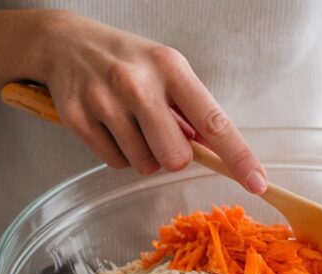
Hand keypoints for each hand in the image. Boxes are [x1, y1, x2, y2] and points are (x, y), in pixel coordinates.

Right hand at [36, 12, 266, 191]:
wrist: (64, 42)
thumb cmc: (128, 61)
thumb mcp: (166, 70)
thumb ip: (192, 109)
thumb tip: (217, 152)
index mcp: (171, 68)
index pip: (214, 122)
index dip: (239, 157)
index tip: (257, 184)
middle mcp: (137, 82)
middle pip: (175, 158)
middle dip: (172, 155)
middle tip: (158, 132)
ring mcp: (104, 101)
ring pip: (143, 165)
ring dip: (143, 154)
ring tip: (129, 122)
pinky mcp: (77, 118)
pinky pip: (114, 163)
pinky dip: (117, 153)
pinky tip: (109, 125)